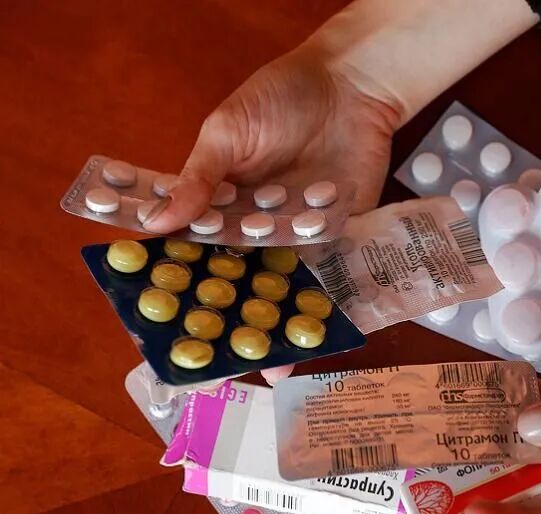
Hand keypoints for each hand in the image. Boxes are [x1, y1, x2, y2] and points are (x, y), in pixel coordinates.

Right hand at [140, 45, 400, 384]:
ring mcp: (299, 235)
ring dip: (281, 324)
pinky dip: (326, 303)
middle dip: (235, 321)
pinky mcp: (339, 235)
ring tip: (274, 366)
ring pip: (285, 288)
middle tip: (223, 366)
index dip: (185, 290)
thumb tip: (156, 224)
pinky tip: (319, 335)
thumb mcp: (225, 133)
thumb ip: (198, 178)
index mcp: (221, 207)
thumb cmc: (277, 98)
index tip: (171, 330)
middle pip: (242, 282)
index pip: (198, 255)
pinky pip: (330, 274)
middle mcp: (258, 229)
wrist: (348, 86)